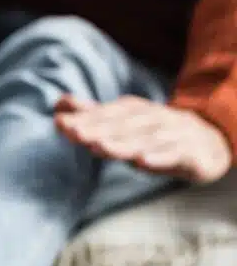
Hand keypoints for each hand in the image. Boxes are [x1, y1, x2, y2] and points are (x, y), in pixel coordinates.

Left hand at [55, 94, 231, 183]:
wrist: (206, 144)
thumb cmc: (153, 134)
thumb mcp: (122, 124)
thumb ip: (92, 115)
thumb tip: (59, 103)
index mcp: (135, 112)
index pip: (106, 114)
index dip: (83, 119)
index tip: (59, 124)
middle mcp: (153, 119)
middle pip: (122, 125)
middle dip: (97, 129)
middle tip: (74, 133)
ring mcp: (173, 135)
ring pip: (145, 139)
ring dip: (121, 143)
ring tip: (98, 147)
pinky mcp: (190, 153)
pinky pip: (174, 155)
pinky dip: (158, 158)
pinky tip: (141, 162)